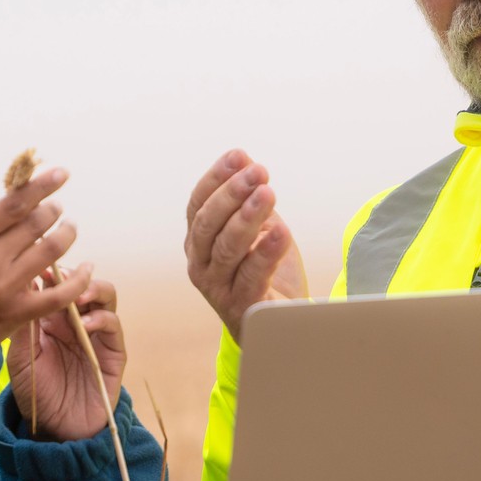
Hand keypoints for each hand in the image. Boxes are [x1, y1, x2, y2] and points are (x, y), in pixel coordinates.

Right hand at [0, 167, 91, 347]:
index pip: (13, 204)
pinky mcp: (17, 314)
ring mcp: (3, 289)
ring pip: (51, 251)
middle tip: (57, 208)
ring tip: (69, 227)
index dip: (42, 186)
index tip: (60, 174)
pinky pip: (60, 294)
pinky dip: (79, 279)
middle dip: (53, 210)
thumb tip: (22, 205)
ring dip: (67, 233)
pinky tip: (87, 268)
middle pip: (36, 224)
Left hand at [7, 272, 124, 440]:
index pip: (57, 285)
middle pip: (84, 283)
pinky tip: (85, 326)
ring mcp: (97, 334)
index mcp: (52, 319)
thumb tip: (25, 286)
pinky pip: (113, 325)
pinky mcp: (114, 351)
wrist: (56, 429)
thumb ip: (24, 325)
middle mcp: (76, 321)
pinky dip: (102, 319)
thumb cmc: (35, 394)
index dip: (51, 272)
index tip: (39, 265)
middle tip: (62, 275)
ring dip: (94, 289)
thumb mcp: (20, 358)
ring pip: (105, 296)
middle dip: (75, 275)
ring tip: (78, 296)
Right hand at [184, 149, 308, 343]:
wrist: (279, 324)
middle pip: (208, 224)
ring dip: (248, 218)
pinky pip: (252, 277)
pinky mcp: (241, 308)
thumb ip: (247, 197)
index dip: (216, 178)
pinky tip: (282, 232)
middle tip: (258, 172)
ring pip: (227, 249)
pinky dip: (266, 253)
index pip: (198, 204)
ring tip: (268, 194)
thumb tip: (242, 157)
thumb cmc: (263, 271)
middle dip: (232, 194)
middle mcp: (200, 264)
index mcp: (198, 240)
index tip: (238, 156)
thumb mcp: (257, 228)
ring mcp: (217, 288)